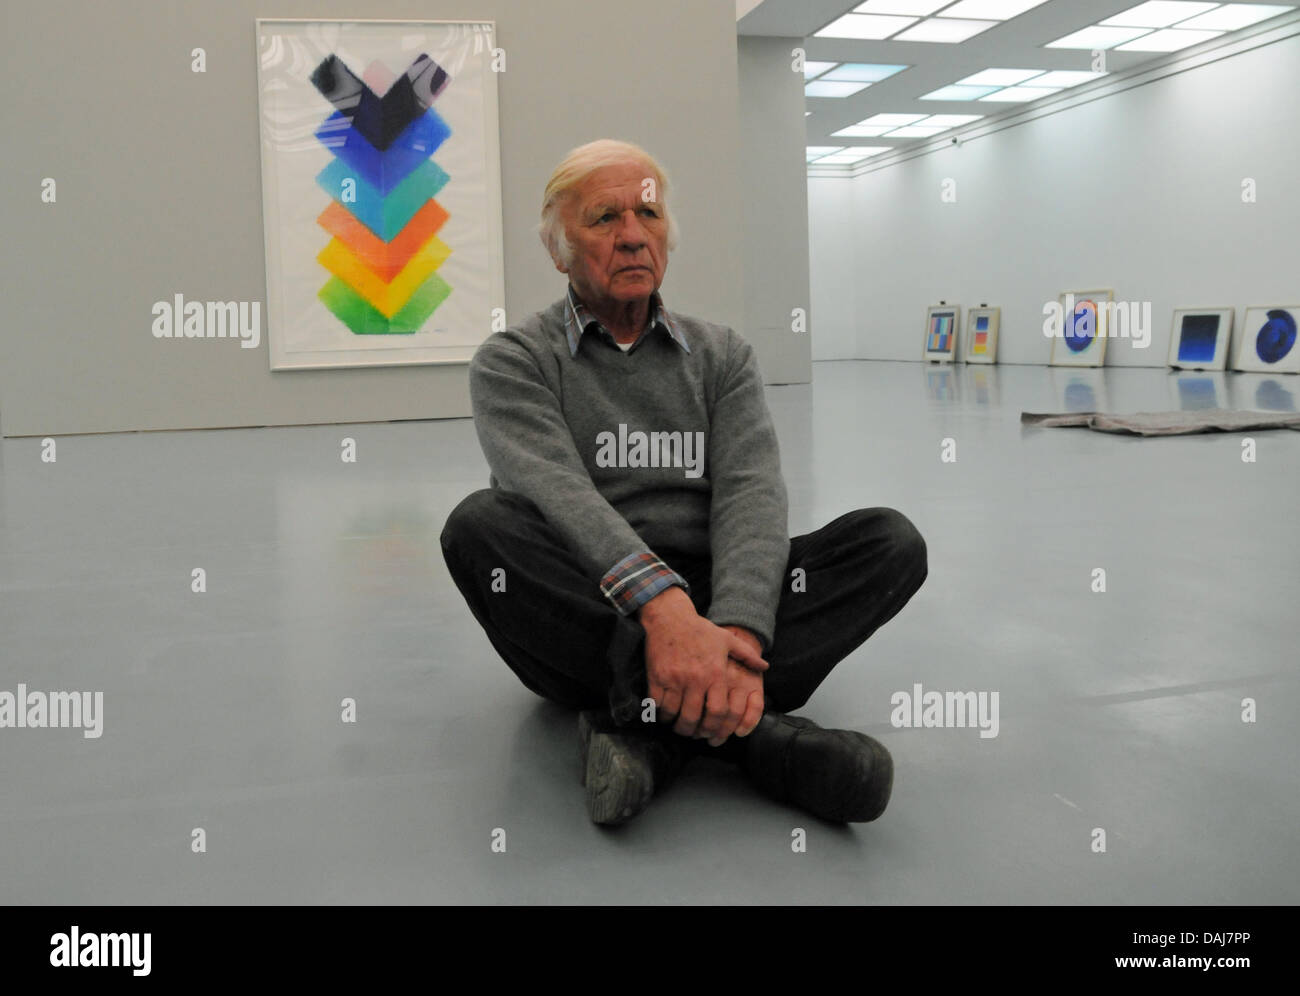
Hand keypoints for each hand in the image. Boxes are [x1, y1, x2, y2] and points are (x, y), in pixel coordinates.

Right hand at [639, 588, 766, 745]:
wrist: (670, 618)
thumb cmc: (700, 630)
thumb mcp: (727, 639)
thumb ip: (747, 655)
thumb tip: (764, 666)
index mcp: (715, 674)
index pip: (718, 711)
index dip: (714, 727)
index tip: (708, 730)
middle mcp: (696, 679)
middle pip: (694, 718)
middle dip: (691, 731)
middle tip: (690, 732)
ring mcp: (675, 679)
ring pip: (674, 713)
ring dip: (674, 723)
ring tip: (675, 724)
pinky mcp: (657, 677)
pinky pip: (657, 703)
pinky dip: (659, 712)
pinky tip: (662, 712)